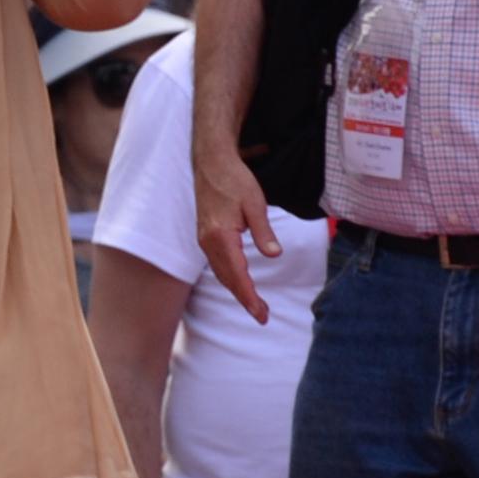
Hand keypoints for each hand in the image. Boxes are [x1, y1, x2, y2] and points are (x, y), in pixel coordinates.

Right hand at [191, 139, 277, 324]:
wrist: (210, 161)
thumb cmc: (234, 179)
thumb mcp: (255, 203)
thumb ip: (264, 231)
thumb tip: (274, 255)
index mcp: (221, 236)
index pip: (237, 274)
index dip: (249, 297)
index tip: (260, 313)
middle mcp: (208, 241)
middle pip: (227, 279)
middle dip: (245, 299)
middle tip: (262, 316)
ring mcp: (204, 239)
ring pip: (221, 273)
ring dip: (237, 290)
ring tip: (255, 304)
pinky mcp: (205, 236)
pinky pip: (218, 264)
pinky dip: (230, 277)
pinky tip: (240, 281)